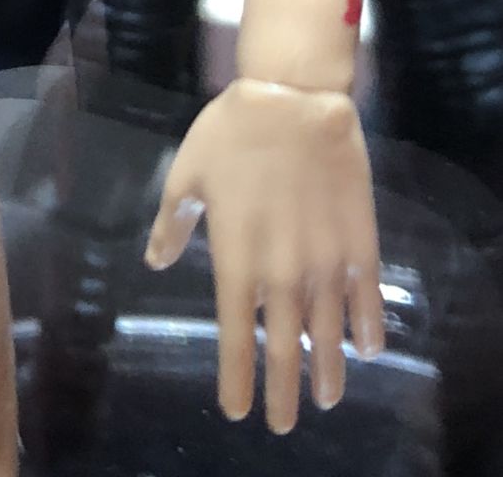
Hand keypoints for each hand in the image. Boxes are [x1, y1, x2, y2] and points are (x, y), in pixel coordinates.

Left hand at [145, 78, 384, 433]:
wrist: (291, 100)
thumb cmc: (230, 132)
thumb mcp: (186, 174)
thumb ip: (172, 223)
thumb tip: (155, 261)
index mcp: (235, 258)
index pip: (233, 334)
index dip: (236, 376)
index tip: (237, 410)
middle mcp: (281, 271)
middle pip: (283, 347)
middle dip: (282, 390)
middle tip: (282, 422)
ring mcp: (323, 260)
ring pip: (328, 332)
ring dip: (327, 371)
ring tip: (327, 399)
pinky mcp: (358, 242)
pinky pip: (366, 297)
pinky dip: (367, 328)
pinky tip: (365, 350)